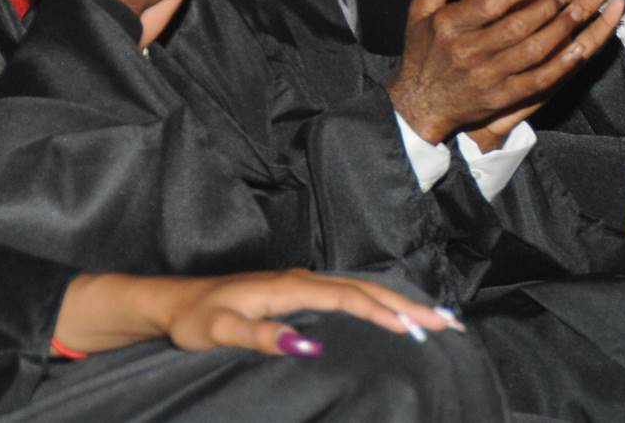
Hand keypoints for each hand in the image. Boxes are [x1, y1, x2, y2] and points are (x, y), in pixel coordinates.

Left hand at [57, 269, 456, 357]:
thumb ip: (262, 336)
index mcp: (291, 286)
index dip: (385, 314)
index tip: (418, 332)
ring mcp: (304, 284)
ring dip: (401, 303)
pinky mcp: (302, 293)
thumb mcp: (220, 332)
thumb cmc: (195, 319)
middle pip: (367, 289)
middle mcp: (304, 279)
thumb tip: (307, 344)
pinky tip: (394, 314)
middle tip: (451, 324)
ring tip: (439, 318)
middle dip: (409, 306)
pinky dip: (381, 303)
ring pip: (364, 290)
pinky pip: (353, 296)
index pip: (350, 299)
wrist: (174, 302)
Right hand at [388, 0, 624, 144]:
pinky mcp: (504, 98)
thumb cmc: (423, 53)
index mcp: (453, 24)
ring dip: (574, 19)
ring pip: (540, 46)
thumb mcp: (421, 12)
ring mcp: (491, 77)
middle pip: (528, 17)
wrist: (419, 107)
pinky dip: (565, 61)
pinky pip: (541, 79)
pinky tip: (588, 41)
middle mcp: (473, 50)